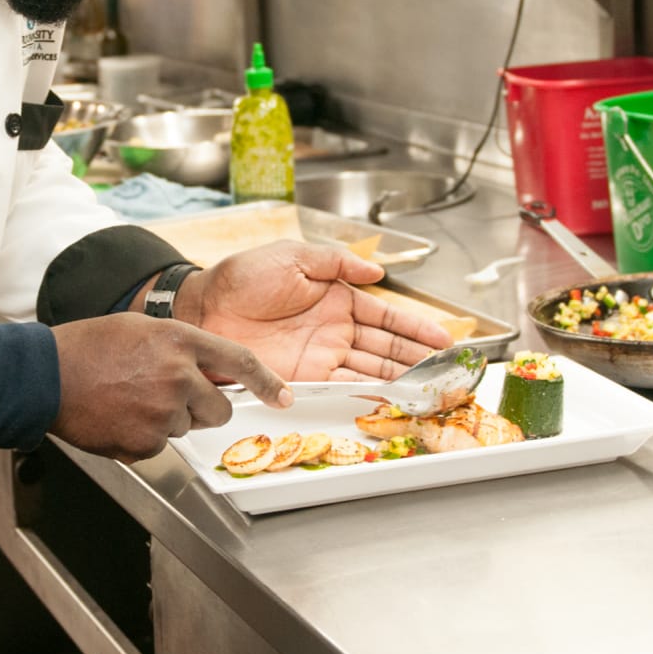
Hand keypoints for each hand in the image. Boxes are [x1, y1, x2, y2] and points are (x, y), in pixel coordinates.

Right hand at [49, 313, 290, 462]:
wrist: (46, 376)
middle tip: (170, 397)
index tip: (283, 396)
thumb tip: (208, 370)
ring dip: (166, 420)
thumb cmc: (87, 348)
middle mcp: (178, 376)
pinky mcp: (145, 443)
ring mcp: (162, 412)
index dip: (267, 382)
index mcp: (179, 341)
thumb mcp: (142, 330)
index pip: (240, 362)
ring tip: (129, 400)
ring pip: (186, 427)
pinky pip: (159, 446)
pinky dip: (142, 436)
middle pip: (219, 408)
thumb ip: (181, 347)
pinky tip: (119, 416)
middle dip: (204, 408)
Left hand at [186, 240, 455, 382]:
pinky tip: (392, 397)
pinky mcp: (303, 377)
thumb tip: (377, 271)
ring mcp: (320, 355)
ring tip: (431, 389)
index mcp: (336, 297)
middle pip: (386, 347)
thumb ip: (336, 262)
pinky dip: (369, 393)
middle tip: (448, 373)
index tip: (443, 339)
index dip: (415, 328)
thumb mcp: (292, 256)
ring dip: (401, 379)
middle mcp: (334, 329)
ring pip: (371, 369)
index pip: (386, 315)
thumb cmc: (241, 277)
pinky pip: (343, 386)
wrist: (204, 306)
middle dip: (418, 359)